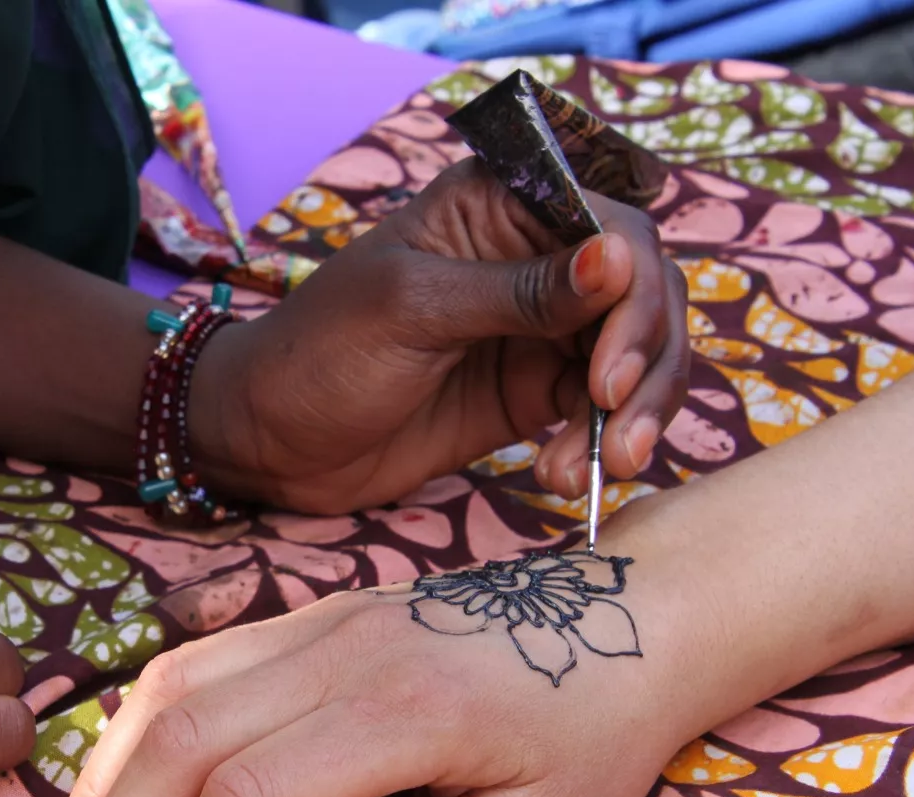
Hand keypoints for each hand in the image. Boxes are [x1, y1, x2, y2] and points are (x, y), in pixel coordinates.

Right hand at [35, 551, 693, 796]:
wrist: (632, 611)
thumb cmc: (595, 730)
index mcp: (402, 710)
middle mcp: (341, 650)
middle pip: (180, 737)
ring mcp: (318, 619)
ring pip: (169, 687)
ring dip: (105, 780)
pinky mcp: (311, 613)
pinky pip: (197, 662)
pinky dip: (140, 728)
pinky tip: (124, 786)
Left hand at [195, 159, 688, 513]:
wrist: (268, 444)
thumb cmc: (318, 353)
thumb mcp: (412, 311)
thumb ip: (519, 292)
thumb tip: (620, 257)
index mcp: (500, 205)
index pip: (611, 224)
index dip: (634, 292)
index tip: (608, 368)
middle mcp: (534, 257)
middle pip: (643, 292)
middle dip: (646, 362)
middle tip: (615, 426)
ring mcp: (539, 329)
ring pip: (636, 355)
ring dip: (637, 412)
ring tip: (607, 465)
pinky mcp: (534, 393)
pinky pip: (601, 409)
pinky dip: (600, 443)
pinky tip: (561, 475)